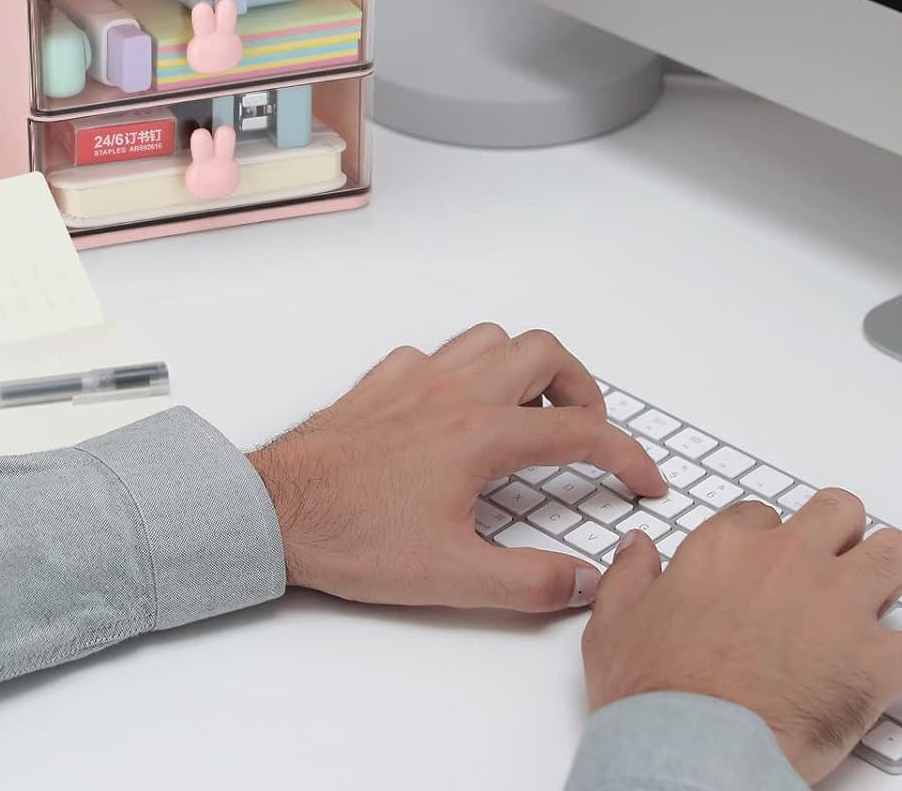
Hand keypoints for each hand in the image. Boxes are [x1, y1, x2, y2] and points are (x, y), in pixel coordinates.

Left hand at [246, 324, 665, 612]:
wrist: (275, 509)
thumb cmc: (352, 536)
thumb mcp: (454, 579)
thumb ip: (531, 582)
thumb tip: (586, 580)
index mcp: (479, 434)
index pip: (579, 431)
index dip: (626, 456)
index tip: (644, 481)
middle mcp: (452, 392)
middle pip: (543, 352)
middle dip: (582, 388)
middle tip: (586, 433)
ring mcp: (413, 379)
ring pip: (489, 338)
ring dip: (524, 367)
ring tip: (531, 416)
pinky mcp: (379, 383)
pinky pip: (436, 354)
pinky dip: (463, 371)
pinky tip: (457, 412)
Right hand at [585, 496, 901, 783]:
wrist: (692, 746)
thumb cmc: (654, 690)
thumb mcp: (615, 620)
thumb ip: (629, 575)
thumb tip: (636, 548)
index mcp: (725, 547)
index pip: (761, 515)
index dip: (766, 539)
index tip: (765, 564)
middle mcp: (786, 560)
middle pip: (838, 512)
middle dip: (840, 533)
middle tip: (833, 564)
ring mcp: (837, 604)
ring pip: (894, 553)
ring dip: (888, 572)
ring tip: (878, 597)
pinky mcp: (875, 660)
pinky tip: (892, 661)